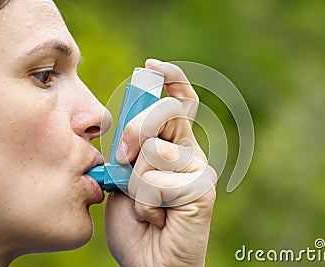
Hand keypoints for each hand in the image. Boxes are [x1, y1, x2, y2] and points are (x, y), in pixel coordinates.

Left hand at [104, 59, 216, 266]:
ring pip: (155, 150)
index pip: (180, 102)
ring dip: (136, 182)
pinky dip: (146, 204)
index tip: (152, 66)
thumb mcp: (124, 179)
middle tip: (123, 160)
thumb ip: (130, 151)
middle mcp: (190, 152)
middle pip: (165, 112)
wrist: (148, 263)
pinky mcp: (201, 190)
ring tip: (144, 206)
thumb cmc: (135, 224)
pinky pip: (159, 180)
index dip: (171, 78)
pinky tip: (157, 220)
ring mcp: (198, 170)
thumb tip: (129, 130)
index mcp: (173, 146)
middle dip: (135, 130)